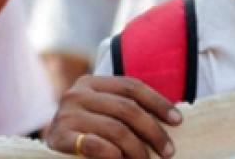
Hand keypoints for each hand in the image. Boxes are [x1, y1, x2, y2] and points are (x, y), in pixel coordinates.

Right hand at [45, 75, 182, 158]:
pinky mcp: (60, 137)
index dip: (158, 102)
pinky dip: (115, 156)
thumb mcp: (104, 114)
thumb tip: (173, 117)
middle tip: (168, 152)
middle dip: (153, 132)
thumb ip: (125, 109)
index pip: (131, 86)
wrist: (55, 151)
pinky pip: (97, 146)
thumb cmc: (88, 133)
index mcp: (89, 83)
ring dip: (138, 150)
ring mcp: (66, 115)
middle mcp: (75, 94)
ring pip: (116, 129)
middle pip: (127, 108)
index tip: (178, 121)